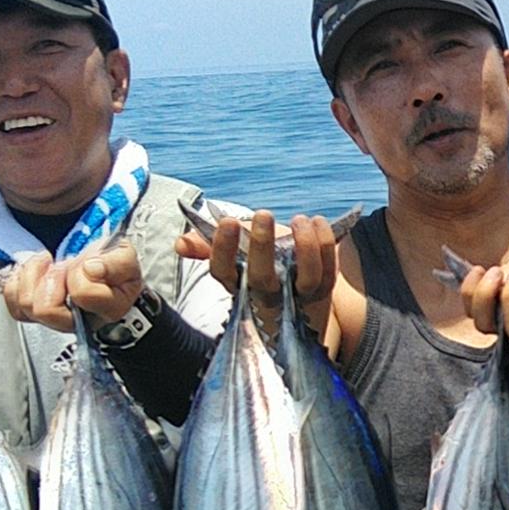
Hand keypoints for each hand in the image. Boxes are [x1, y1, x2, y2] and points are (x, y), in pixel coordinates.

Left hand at [0, 242, 145, 330]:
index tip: (86, 264)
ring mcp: (56, 320)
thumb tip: (91, 269)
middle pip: (47, 310)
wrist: (97, 266)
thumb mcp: (123, 256)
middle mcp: (81, 322)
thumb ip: (117, 262)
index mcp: (108, 309)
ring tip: (48, 265)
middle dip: (50, 277)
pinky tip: (34, 273)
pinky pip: (14, 304)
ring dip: (34, 275)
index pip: (83, 295)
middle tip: (62, 266)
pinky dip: (18, 282)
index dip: (79, 273)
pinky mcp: (34, 314)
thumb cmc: (111, 265)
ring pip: (26, 305)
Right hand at [198, 211, 337, 336]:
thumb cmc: (257, 265)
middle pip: (262, 278)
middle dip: (261, 245)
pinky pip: (328, 271)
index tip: (228, 221)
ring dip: (305, 245)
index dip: (222, 249)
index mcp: (238, 284)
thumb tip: (180, 244)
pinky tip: (317, 222)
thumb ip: (205, 247)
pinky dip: (325, 244)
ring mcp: (297, 296)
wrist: (296, 291)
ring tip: (299, 218)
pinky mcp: (322, 291)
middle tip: (263, 213)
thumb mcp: (232, 256)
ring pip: (306, 278)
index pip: (223, 272)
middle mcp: (266, 295)